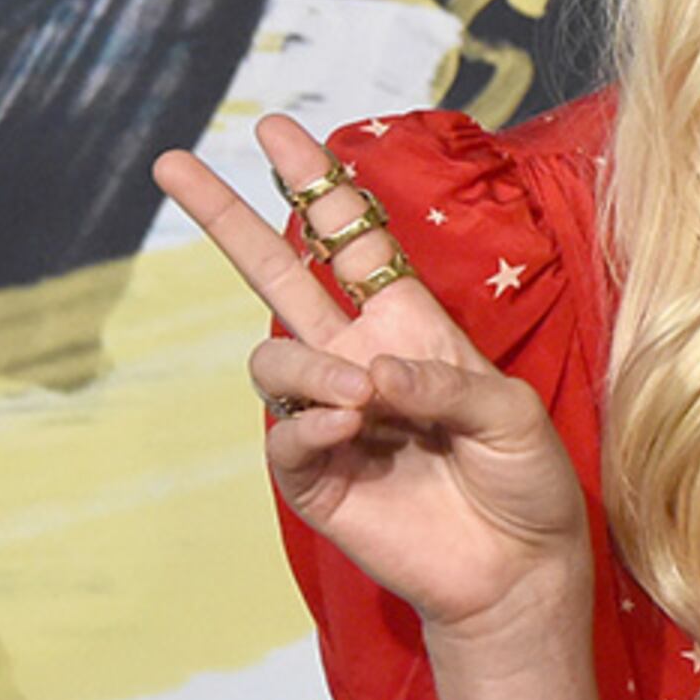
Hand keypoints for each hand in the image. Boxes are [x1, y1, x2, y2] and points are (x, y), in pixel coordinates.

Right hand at [155, 116, 589, 642]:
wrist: (518, 567)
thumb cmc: (526, 481)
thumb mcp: (512, 414)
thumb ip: (446, 381)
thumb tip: (369, 371)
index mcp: (411, 325)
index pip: (352, 240)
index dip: (317, 185)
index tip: (277, 132)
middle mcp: (360, 360)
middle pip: (276, 276)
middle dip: (227, 219)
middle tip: (173, 163)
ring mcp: (330, 417)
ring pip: (272, 361)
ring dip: (310, 368)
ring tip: (362, 399)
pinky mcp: (314, 478)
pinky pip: (285, 435)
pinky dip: (311, 426)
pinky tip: (351, 429)